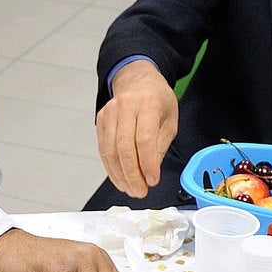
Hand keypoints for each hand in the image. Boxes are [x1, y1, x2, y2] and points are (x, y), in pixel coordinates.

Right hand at [96, 61, 179, 198]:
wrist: (137, 80)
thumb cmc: (157, 100)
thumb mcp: (170, 120)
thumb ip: (160, 145)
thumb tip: (151, 170)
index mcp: (148, 103)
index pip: (145, 138)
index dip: (148, 163)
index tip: (152, 181)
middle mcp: (126, 106)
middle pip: (124, 146)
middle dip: (132, 174)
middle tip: (140, 191)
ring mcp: (110, 113)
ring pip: (110, 150)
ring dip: (120, 174)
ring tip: (131, 189)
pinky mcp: (100, 121)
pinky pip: (103, 149)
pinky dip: (111, 168)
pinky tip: (120, 179)